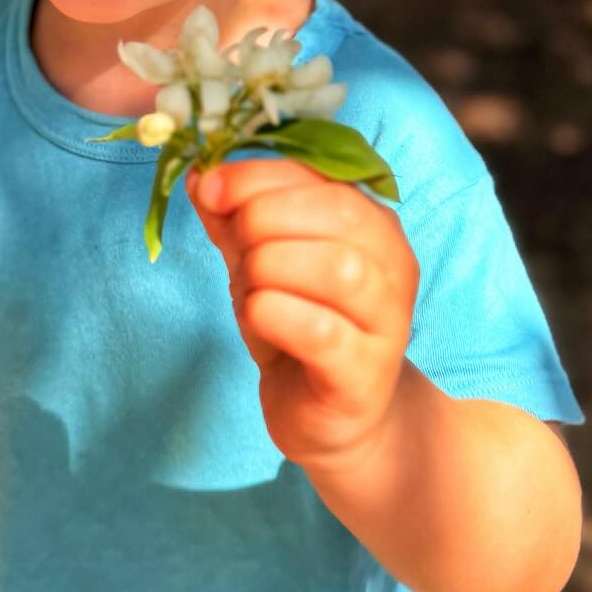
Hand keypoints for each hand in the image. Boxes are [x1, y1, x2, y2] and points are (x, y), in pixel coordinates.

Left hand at [186, 157, 418, 471]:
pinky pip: (323, 331)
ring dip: (271, 267)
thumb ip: (234, 217)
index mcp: (371, 221)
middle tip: (235, 249)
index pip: (320, 174)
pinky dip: (278, 314)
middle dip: (263, 218)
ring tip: (250, 289)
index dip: (257, 175)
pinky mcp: (365, 372)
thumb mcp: (258, 262)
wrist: (329, 417)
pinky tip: (258, 315)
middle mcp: (392, 263)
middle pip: (337, 211)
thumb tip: (199, 174)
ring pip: (338, 268)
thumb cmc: (298, 328)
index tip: (209, 186)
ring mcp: (387, 319)